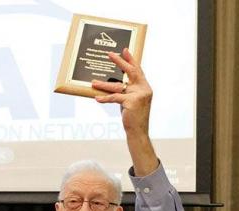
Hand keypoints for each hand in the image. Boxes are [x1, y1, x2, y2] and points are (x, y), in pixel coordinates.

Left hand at [91, 48, 157, 175]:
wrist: (138, 132)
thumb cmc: (133, 117)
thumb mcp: (131, 101)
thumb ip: (127, 91)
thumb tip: (115, 84)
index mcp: (145, 87)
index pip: (138, 70)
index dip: (131, 60)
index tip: (125, 50)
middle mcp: (143, 89)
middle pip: (130, 72)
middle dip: (119, 62)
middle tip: (110, 54)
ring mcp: (138, 95)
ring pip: (117, 86)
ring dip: (104, 84)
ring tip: (93, 82)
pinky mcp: (131, 102)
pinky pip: (114, 97)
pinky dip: (105, 98)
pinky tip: (97, 98)